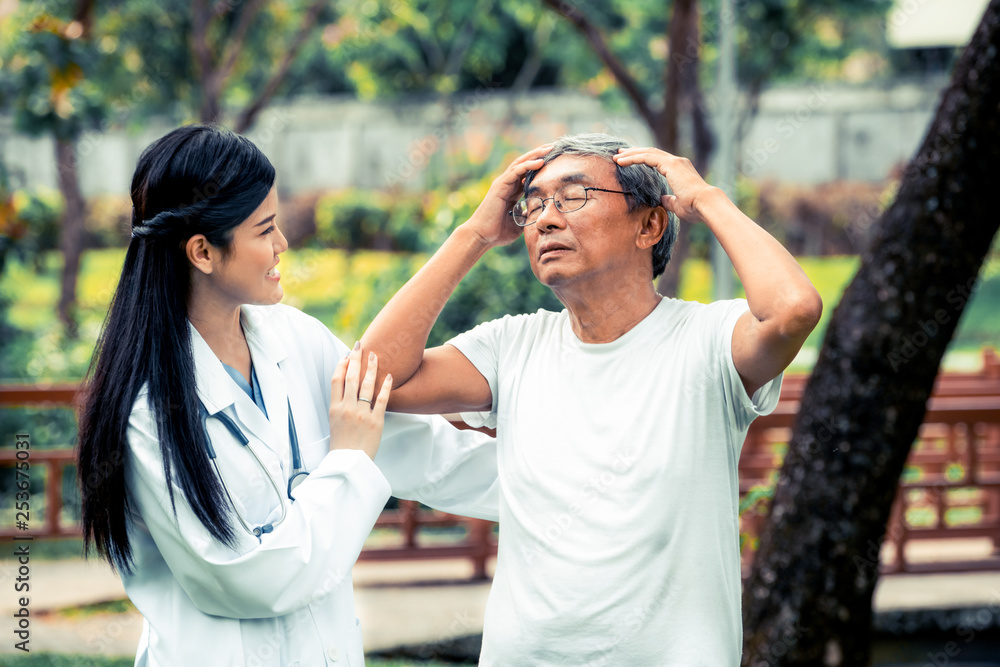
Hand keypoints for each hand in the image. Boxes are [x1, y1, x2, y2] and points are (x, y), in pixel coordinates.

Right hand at [329, 343, 391, 460]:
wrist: (349, 463)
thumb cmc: (341, 443)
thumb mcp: (334, 421)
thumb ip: (339, 404)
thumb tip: (345, 387)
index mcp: (335, 408)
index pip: (337, 380)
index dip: (341, 365)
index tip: (347, 355)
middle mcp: (347, 408)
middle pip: (351, 377)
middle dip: (356, 359)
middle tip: (360, 346)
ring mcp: (362, 414)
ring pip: (367, 385)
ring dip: (371, 367)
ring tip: (375, 355)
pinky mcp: (376, 421)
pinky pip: (382, 399)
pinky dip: (386, 386)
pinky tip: (389, 376)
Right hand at [463, 143, 552, 246]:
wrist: (482, 236)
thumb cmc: (498, 232)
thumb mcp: (519, 222)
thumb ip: (528, 215)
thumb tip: (539, 213)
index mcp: (512, 192)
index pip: (527, 173)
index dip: (539, 165)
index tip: (554, 160)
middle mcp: (507, 184)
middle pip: (524, 164)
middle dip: (539, 154)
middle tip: (553, 147)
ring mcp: (502, 183)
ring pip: (520, 163)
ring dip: (535, 155)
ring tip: (549, 148)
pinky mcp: (500, 186)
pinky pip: (515, 171)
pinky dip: (528, 165)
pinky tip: (540, 162)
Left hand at [613, 147, 720, 222]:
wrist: (705, 204)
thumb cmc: (694, 208)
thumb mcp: (677, 204)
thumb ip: (668, 200)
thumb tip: (661, 200)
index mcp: (679, 170)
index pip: (657, 160)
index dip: (642, 159)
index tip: (629, 161)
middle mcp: (677, 162)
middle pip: (651, 153)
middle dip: (634, 153)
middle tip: (620, 155)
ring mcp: (674, 161)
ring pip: (648, 152)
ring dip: (631, 154)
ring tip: (617, 157)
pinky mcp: (670, 164)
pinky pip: (647, 157)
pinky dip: (634, 158)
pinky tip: (622, 162)